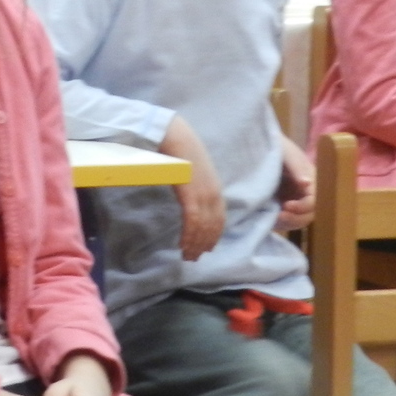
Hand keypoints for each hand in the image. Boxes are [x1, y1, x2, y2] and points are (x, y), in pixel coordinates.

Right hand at [159, 115, 224, 261]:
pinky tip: (183, 245)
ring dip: (195, 245)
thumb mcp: (194, 173)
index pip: (219, 220)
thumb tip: (192, 199)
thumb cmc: (181, 152)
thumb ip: (196, 187)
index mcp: (216, 190)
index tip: (206, 249)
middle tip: (194, 258)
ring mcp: (203, 196)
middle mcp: (214, 195)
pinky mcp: (191, 196)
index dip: (213, 237)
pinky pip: (192, 222)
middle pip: (213, 227)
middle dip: (204, 244)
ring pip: (203, 228)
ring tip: (187, 256)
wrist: (176, 137)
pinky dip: (189, 237)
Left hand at [275, 135, 315, 231]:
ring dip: (289, 223)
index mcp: (310, 178)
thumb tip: (307, 184)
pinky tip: (269, 219)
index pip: (315, 199)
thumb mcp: (284, 151)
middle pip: (310, 213)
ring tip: (274, 219)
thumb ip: (295, 165)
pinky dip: (280, 224)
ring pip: (299, 220)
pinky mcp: (279, 206)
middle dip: (297, 217)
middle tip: (279, 216)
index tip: (286, 205)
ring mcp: (292, 200)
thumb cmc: (271, 144)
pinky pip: (285, 221)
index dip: (304, 206)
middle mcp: (304, 191)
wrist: (251, 146)